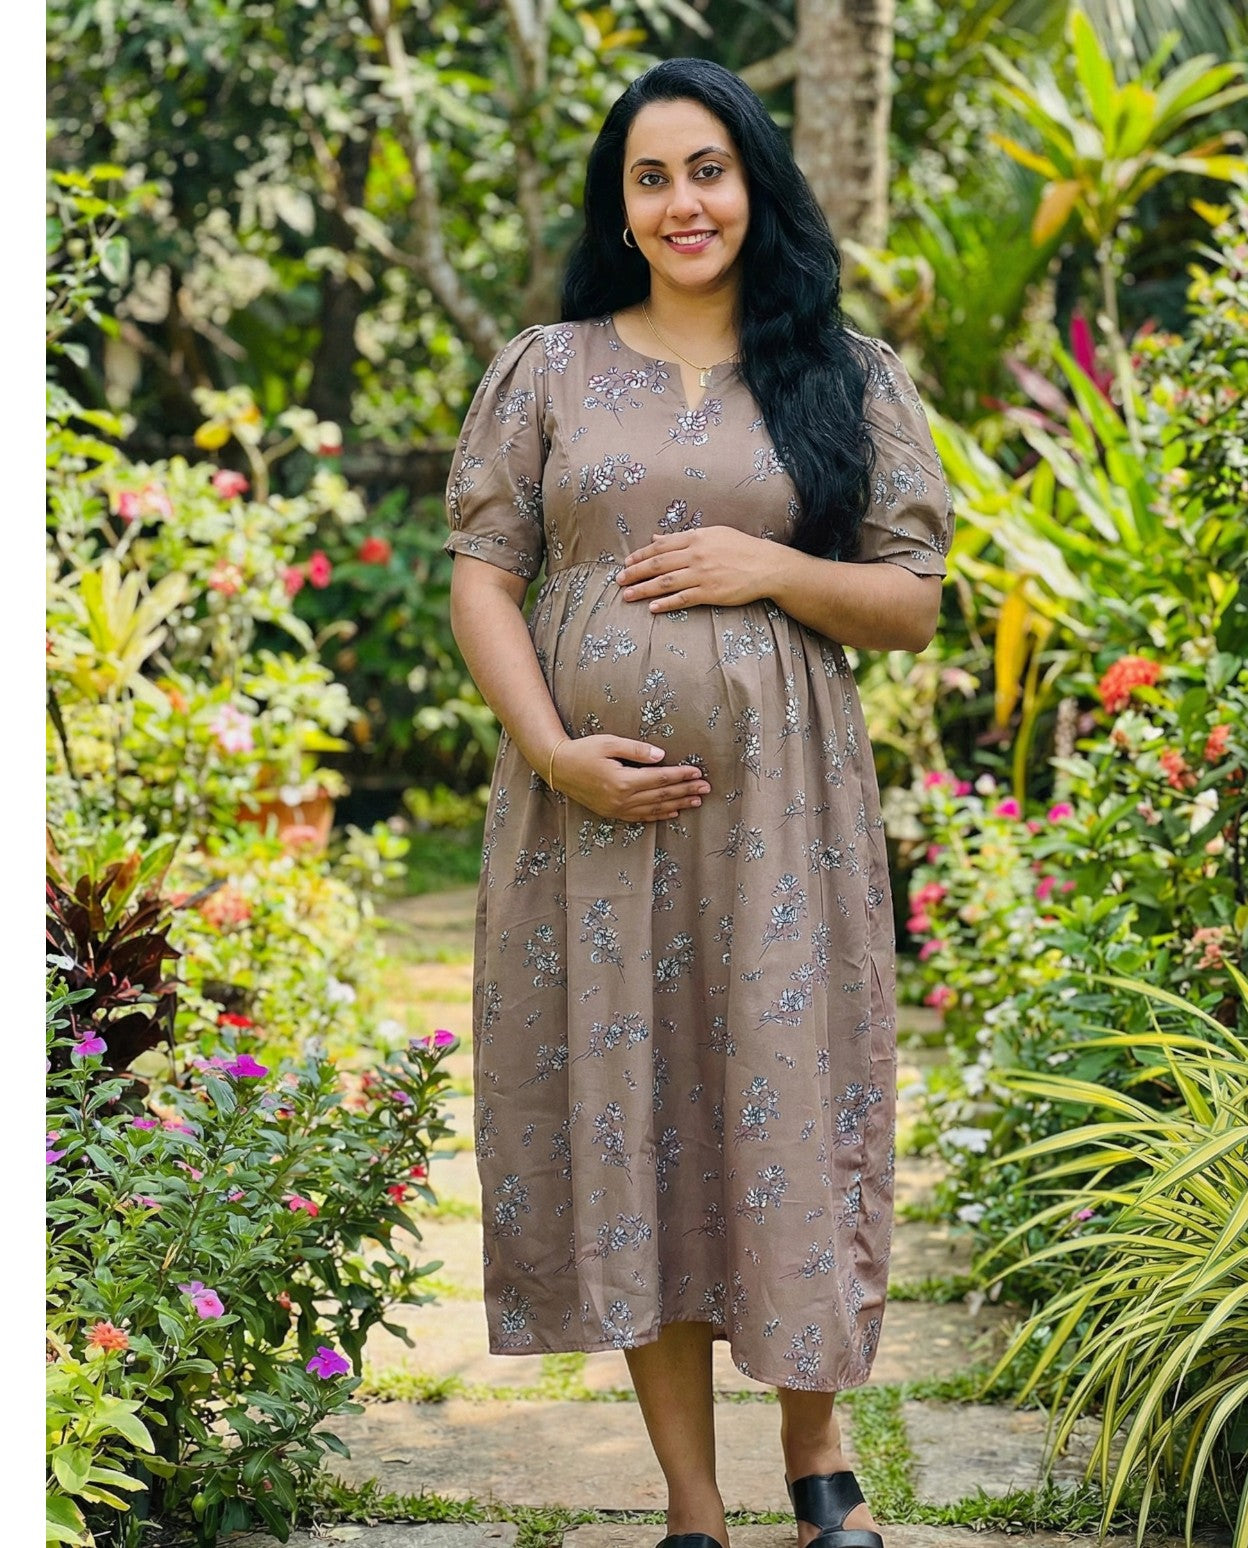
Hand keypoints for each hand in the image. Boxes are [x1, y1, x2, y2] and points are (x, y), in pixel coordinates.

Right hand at [550, 735, 709, 821]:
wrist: (560, 768)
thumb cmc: (584, 751)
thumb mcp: (610, 743)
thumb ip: (637, 750)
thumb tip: (661, 756)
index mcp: (623, 780)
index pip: (660, 778)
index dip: (681, 775)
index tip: (698, 772)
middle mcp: (622, 799)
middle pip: (661, 795)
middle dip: (685, 790)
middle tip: (706, 788)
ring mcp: (617, 808)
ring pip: (655, 808)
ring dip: (677, 804)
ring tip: (696, 801)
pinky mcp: (613, 812)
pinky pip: (641, 816)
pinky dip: (659, 814)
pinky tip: (673, 811)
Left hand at [617, 527, 770, 612]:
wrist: (766, 565)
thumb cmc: (740, 547)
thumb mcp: (712, 534)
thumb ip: (682, 537)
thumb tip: (656, 538)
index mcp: (696, 537)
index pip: (660, 546)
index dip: (640, 555)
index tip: (627, 563)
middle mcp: (696, 555)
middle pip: (657, 564)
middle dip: (635, 573)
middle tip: (619, 580)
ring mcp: (702, 574)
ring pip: (665, 582)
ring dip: (643, 589)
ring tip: (627, 595)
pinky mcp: (710, 592)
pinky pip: (682, 599)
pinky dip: (666, 603)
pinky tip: (652, 608)